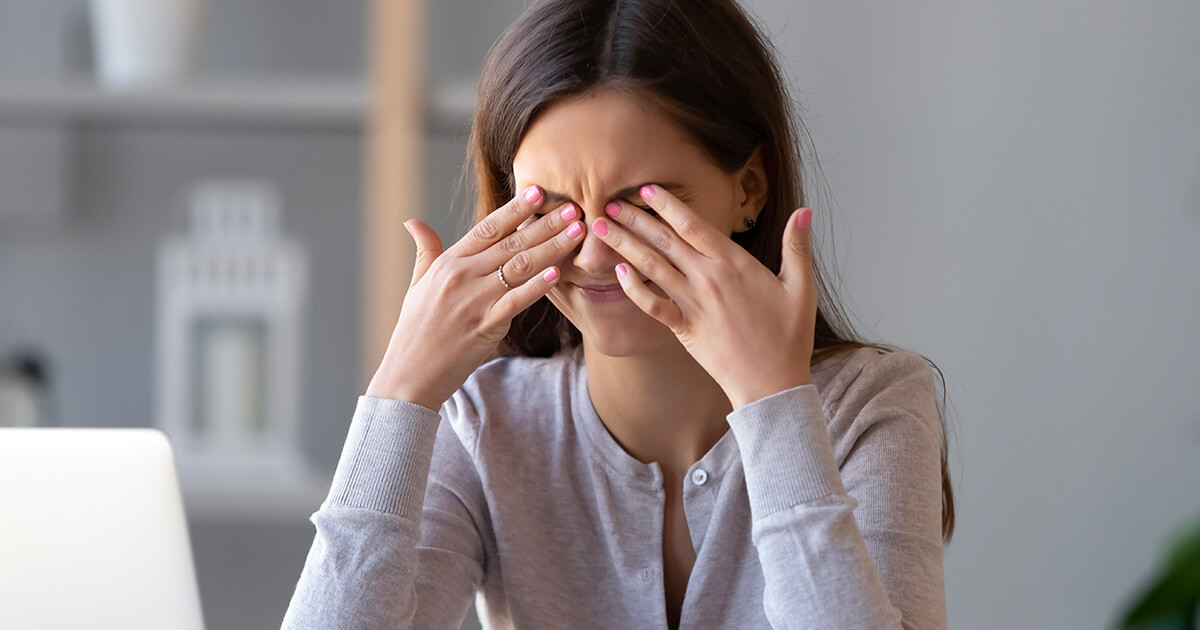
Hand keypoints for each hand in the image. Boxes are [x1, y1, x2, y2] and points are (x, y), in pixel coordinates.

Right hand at [366, 187, 584, 409]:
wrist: (409, 373)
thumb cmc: (415, 330)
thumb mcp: (417, 285)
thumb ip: (425, 251)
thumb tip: (413, 222)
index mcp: (449, 263)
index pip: (488, 228)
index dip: (515, 209)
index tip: (540, 192)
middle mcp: (462, 276)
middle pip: (511, 243)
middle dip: (545, 224)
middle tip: (574, 208)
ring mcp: (474, 300)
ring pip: (520, 267)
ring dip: (552, 248)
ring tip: (576, 233)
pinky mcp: (485, 326)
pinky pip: (517, 301)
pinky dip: (538, 286)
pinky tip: (558, 273)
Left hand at [589, 185, 816, 408]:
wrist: (773, 383)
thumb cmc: (789, 337)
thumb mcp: (801, 288)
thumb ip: (797, 247)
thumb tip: (805, 211)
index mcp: (735, 264)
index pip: (694, 225)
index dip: (668, 205)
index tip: (646, 188)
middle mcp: (708, 279)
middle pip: (665, 240)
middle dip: (635, 218)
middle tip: (609, 199)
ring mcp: (693, 304)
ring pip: (652, 267)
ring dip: (624, 244)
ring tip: (600, 227)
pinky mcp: (684, 328)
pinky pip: (652, 305)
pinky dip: (634, 288)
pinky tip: (618, 272)